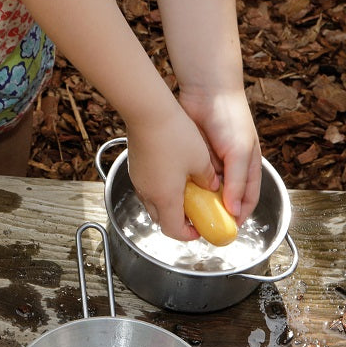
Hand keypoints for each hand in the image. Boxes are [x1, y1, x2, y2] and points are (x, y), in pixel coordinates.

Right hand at [125, 103, 218, 241]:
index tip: (200, 229)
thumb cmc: (174, 135)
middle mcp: (148, 193)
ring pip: (154, 203)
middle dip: (179, 221)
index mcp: (166, 197)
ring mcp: (139, 181)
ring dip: (170, 204)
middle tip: (195, 213)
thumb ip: (208, 178)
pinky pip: (148, 187)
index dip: (188, 235)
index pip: (174, 230)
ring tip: (187, 193)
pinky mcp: (136, 168)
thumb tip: (212, 184)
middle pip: (161, 220)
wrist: (147, 111)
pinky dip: (161, 190)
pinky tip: (174, 175)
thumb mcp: (201, 160)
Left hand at [179, 86, 261, 223]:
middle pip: (222, 199)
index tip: (225, 232)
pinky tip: (176, 196)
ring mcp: (209, 163)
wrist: (207, 92)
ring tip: (186, 215)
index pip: (246, 201)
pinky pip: (188, 178)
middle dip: (212, 213)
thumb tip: (234, 211)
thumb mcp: (238, 152)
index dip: (237, 218)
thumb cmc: (231, 120)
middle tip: (200, 226)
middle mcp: (229, 169)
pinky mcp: (191, 157)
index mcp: (246, 168)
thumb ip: (237, 181)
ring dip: (196, 202)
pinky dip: (184, 188)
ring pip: (203, 191)